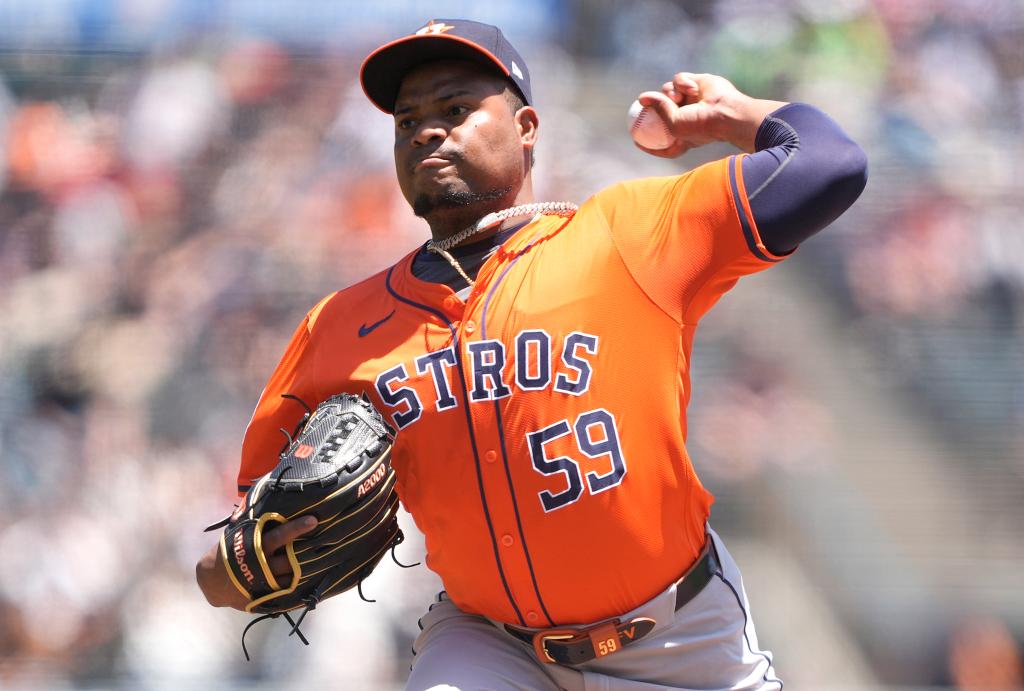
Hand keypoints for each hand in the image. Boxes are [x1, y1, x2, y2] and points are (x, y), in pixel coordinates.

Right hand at [196, 515, 317, 609]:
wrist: (212, 581)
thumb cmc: (229, 551)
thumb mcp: (238, 534)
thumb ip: (254, 521)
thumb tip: (265, 495)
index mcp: (255, 546)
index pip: (279, 536)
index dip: (296, 528)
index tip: (313, 520)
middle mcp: (262, 565)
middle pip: (289, 559)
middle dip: (308, 551)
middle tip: (328, 540)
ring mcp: (265, 583)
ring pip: (291, 577)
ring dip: (308, 570)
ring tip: (328, 560)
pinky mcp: (266, 596)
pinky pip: (288, 592)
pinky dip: (300, 587)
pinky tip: (316, 581)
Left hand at [633, 72, 787, 156]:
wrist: (725, 112)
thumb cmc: (700, 126)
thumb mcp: (673, 124)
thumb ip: (657, 109)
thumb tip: (641, 97)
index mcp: (682, 134)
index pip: (662, 141)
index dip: (648, 143)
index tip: (635, 140)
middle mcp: (686, 115)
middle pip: (660, 108)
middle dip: (655, 107)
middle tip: (651, 107)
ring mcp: (691, 99)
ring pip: (667, 90)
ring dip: (669, 93)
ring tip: (678, 99)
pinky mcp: (697, 82)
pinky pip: (679, 78)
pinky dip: (682, 83)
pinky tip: (692, 89)